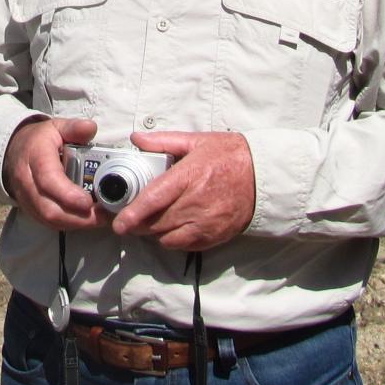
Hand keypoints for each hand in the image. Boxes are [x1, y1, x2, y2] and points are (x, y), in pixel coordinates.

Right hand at [2, 117, 104, 230]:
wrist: (14, 151)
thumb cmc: (39, 140)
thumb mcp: (56, 127)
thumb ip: (74, 128)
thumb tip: (90, 128)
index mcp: (35, 157)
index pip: (48, 180)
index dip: (68, 195)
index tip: (88, 201)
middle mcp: (27, 181)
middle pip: (49, 208)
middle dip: (78, 217)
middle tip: (103, 215)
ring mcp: (26, 198)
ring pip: (49, 219)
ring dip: (76, 223)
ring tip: (99, 219)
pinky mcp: (30, 209)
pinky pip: (48, 223)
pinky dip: (69, 224)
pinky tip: (86, 220)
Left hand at [112, 131, 256, 250]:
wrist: (265, 176)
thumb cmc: (230, 155)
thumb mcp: (198, 141)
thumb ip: (164, 141)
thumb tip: (136, 138)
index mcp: (190, 175)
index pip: (155, 198)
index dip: (134, 213)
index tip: (119, 222)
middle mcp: (197, 202)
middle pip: (156, 222)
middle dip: (137, 224)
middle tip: (127, 219)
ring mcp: (207, 223)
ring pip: (167, 237)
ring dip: (153, 232)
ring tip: (149, 221)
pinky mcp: (214, 236)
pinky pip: (183, 246)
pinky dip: (171, 240)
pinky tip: (170, 227)